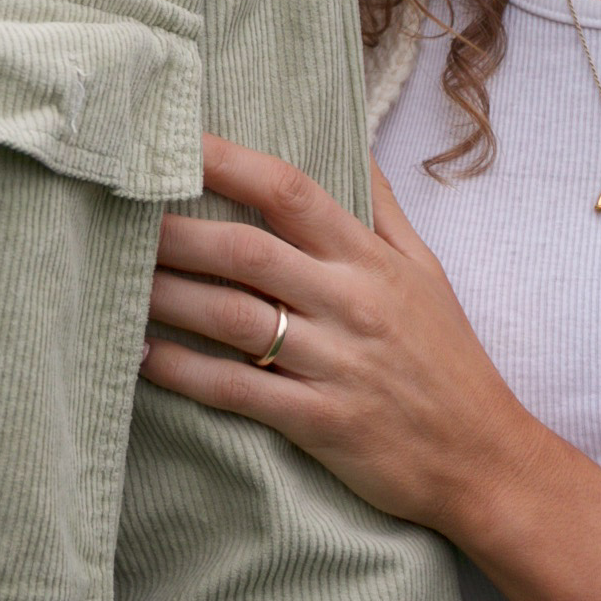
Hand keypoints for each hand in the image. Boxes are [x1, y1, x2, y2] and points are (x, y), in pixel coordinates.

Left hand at [141, 132, 541, 535]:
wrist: (486, 461)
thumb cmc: (449, 359)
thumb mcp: (427, 271)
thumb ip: (383, 206)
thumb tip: (353, 141)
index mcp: (370, 260)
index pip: (292, 191)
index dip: (228, 161)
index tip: (175, 139)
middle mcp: (350, 302)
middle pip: (246, 250)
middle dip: (175, 230)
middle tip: (117, 215)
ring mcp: (335, 363)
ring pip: (233, 316)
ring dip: (167, 295)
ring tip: (114, 278)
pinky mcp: (321, 423)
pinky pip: (237, 391)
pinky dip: (184, 372)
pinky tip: (141, 356)